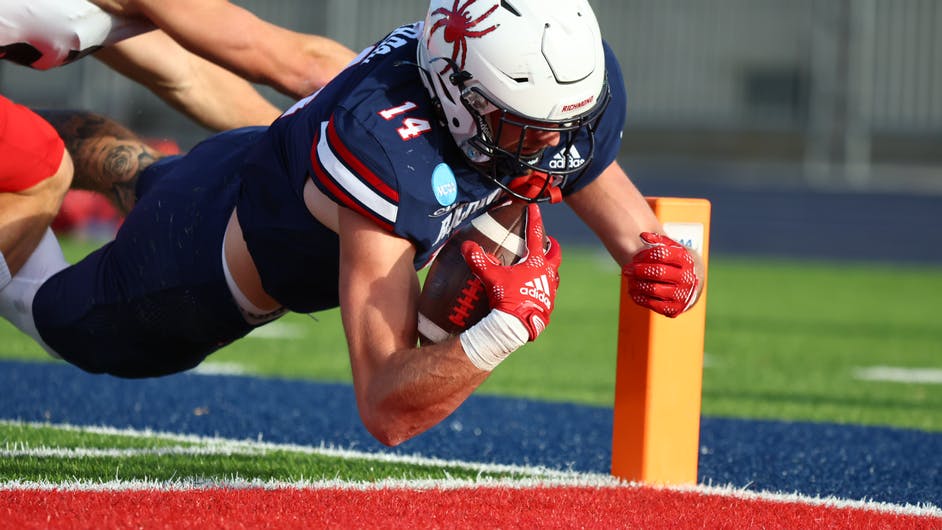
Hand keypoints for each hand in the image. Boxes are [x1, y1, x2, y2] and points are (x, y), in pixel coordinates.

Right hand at [461, 203, 560, 340]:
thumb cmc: (506, 298)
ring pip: (554, 275)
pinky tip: (535, 291)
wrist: (516, 326)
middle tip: (550, 241)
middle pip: (555, 255)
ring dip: (550, 269)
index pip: (536, 235)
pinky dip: (543, 288)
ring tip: (542, 268)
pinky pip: (549, 293)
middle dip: (553, 246)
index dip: (534, 219)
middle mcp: (548, 275)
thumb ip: (478, 260)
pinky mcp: (548, 306)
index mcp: (537, 263)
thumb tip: (466, 246)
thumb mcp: (490, 277)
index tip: (535, 208)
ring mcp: (550, 291)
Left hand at [624, 232, 700, 317]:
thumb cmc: (675, 263)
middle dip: (638, 270)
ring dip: (637, 284)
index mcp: (686, 260)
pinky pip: (653, 305)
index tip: (635, 257)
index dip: (645, 255)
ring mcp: (682, 295)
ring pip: (654, 289)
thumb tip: (643, 236)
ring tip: (629, 280)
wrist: (690, 286)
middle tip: (626, 269)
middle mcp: (687, 278)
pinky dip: (640, 298)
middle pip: (658, 272)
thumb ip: (658, 241)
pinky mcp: (675, 309)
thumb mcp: (672, 249)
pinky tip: (633, 291)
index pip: (662, 254)